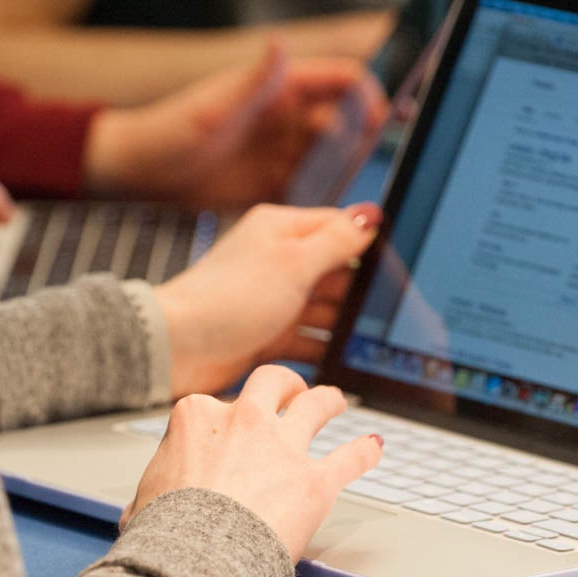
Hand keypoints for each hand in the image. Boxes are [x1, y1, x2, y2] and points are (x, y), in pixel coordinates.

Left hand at [85, 41, 388, 209]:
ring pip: (333, 161)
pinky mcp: (274, 184)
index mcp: (283, 88)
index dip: (370, 96)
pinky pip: (312, 192)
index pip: (344, 80)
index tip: (384, 120)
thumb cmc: (169, 130)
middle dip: (362, 144)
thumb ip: (254, 81)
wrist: (142, 174)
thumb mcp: (214, 107)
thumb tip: (279, 43)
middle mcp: (289, 117)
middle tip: (369, 168)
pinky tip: (327, 220)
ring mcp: (284, 151)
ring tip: (353, 200)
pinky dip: (324, 203)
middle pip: (346, 125)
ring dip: (346, 177)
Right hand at [120, 365, 382, 562]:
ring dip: (328, 400)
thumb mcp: (143, 500)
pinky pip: (350, 457)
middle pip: (271, 383)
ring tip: (335, 402)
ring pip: (316, 404)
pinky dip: (365, 452)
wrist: (195, 559)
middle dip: (283, 385)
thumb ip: (155, 490)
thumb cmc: (164, 534)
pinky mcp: (314, 481)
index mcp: (197, 418)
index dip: (223, 421)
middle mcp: (243, 421)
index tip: (228, 434)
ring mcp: (282, 447)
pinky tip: (374, 448)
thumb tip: (142, 509)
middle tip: (291, 391)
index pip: (215, 405)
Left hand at [154, 202, 381, 396]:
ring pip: (325, 312)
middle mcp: (279, 263)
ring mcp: (274, 301)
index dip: (371, 245)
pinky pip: (308, 342)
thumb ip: (338, 240)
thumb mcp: (293, 262)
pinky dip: (324, 351)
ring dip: (343, 327)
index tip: (400, 265)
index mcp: (283, 231)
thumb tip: (373, 214)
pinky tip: (342, 362)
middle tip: (386, 311)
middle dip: (359, 294)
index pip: (340, 228)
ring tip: (366, 341)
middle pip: (337, 274)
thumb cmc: (226, 298)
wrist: (178, 348)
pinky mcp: (268, 336)